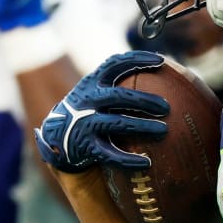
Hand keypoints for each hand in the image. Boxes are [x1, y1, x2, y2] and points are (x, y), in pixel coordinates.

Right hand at [34, 51, 168, 172]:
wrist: (56, 138)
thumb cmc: (87, 112)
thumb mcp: (94, 93)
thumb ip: (115, 84)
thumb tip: (159, 76)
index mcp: (91, 83)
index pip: (114, 64)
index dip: (137, 60)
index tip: (161, 61)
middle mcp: (87, 101)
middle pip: (119, 96)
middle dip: (145, 100)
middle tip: (166, 107)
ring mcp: (85, 123)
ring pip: (118, 124)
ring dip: (143, 127)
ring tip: (164, 130)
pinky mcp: (85, 146)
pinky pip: (110, 154)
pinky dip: (129, 160)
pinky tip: (147, 163)